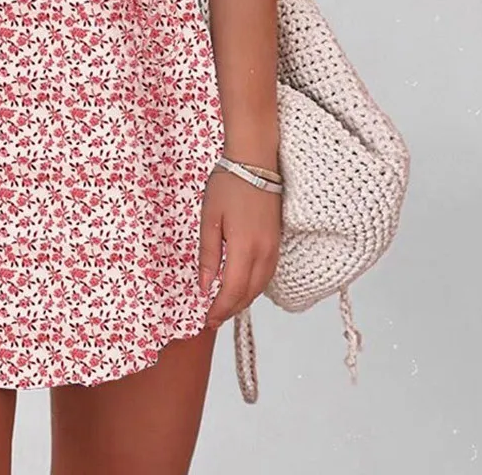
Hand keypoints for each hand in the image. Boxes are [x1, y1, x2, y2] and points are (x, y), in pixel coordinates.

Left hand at [199, 165, 281, 328]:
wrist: (255, 162)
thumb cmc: (228, 185)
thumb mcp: (209, 219)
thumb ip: (208, 255)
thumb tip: (204, 285)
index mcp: (245, 247)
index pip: (232, 291)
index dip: (219, 309)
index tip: (206, 319)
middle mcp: (264, 253)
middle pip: (249, 294)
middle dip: (230, 309)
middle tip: (212, 317)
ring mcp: (274, 248)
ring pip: (260, 287)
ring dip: (242, 300)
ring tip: (223, 306)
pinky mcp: (277, 242)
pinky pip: (267, 275)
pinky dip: (253, 287)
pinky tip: (240, 286)